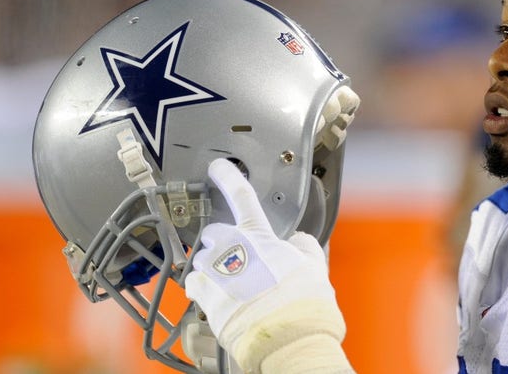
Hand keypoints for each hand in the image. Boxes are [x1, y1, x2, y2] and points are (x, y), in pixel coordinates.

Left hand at [185, 158, 347, 371]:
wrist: (288, 339)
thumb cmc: (304, 304)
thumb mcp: (315, 267)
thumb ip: (305, 247)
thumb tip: (299, 240)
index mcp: (260, 237)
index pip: (242, 196)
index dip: (228, 177)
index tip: (218, 167)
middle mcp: (233, 250)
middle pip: (213, 232)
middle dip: (221, 241)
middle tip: (236, 257)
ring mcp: (216, 273)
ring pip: (201, 260)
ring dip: (211, 267)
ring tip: (231, 284)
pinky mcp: (204, 298)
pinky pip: (192, 284)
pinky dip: (201, 288)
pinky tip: (215, 296)